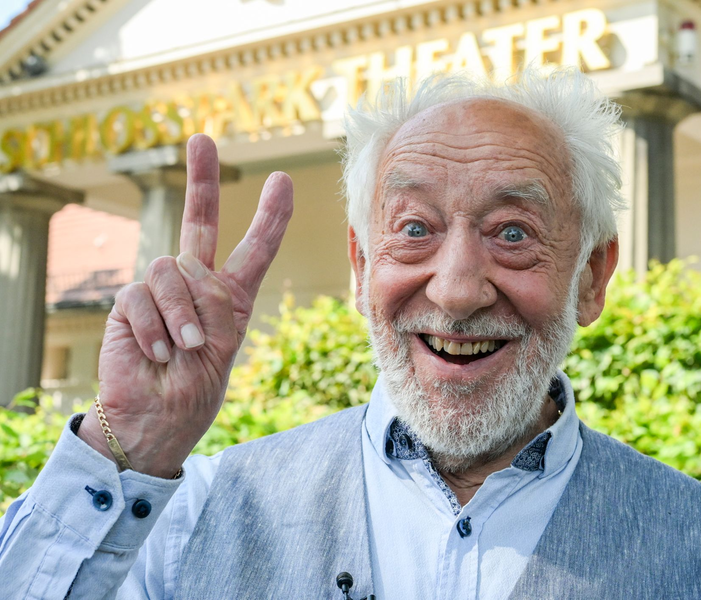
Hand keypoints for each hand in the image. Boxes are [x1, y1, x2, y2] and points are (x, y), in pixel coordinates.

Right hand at [78, 134, 292, 477]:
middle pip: (199, 222)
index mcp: (229, 296)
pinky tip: (156, 352)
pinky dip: (154, 328)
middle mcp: (195, 285)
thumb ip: (213, 301)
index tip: (281, 180)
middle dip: (201, 180)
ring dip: (182, 315)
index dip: (268, 216)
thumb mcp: (224, 345)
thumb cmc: (196, 389)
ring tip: (183, 350)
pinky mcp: (128, 304)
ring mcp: (160, 292)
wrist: (156, 421)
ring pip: (173, 270)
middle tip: (202, 138)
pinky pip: (142, 296)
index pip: (254, 249)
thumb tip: (181, 270)